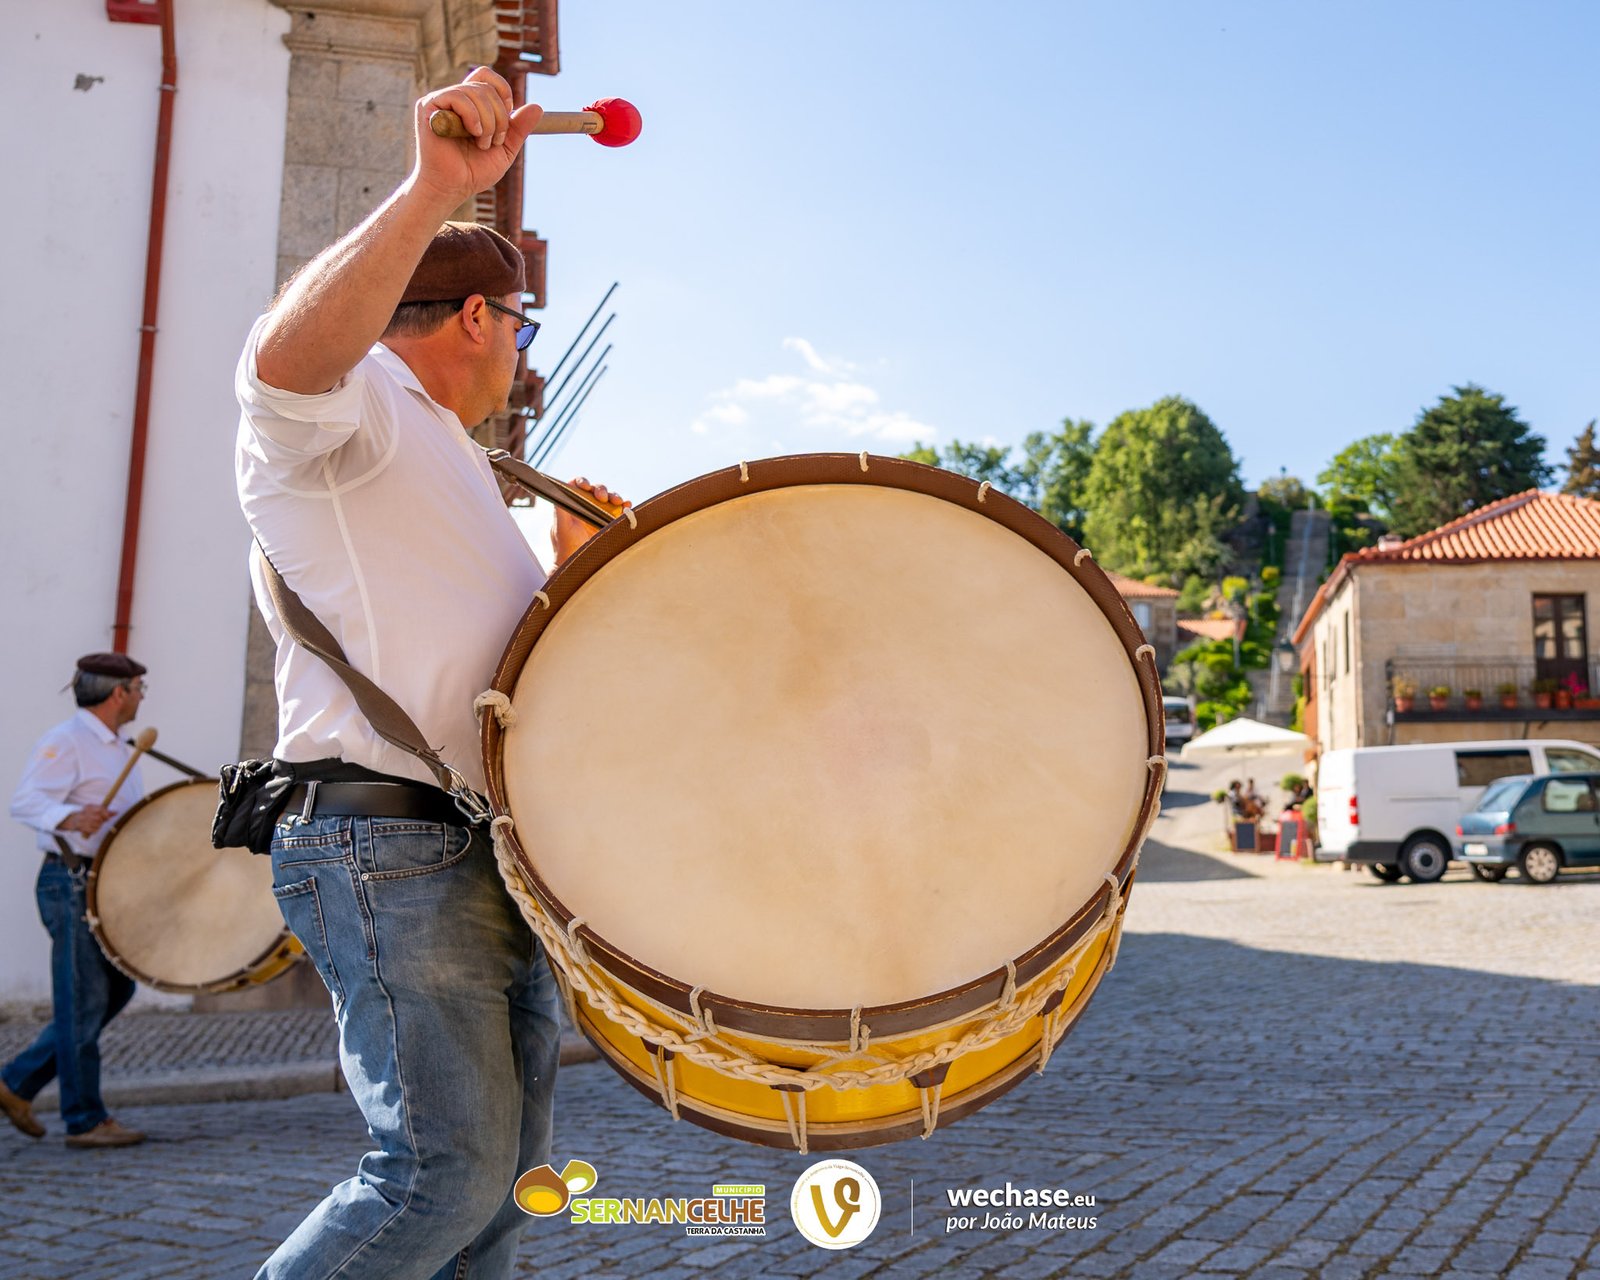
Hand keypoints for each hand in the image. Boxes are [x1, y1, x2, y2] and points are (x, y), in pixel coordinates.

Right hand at [60, 805, 112, 836]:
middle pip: (99, 818)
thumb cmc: (88, 814)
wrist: (74, 820)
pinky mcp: (82, 828)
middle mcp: (85, 814)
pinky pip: (95, 830)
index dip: (106, 813)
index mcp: (89, 807)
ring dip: (100, 825)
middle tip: (102, 820)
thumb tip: (116, 812)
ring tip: (96, 823)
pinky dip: (96, 829)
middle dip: (103, 820)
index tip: (109, 816)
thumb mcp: (95, 809)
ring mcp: (83, 821)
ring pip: (98, 825)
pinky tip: (93, 827)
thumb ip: (106, 811)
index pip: (100, 809)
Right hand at [411, 68, 544, 204]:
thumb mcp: (504, 149)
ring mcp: (441, 101)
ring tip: (481, 144)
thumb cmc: (473, 171)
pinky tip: (472, 134)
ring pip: (475, 91)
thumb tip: (538, 107)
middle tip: (492, 141)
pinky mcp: (428, 107)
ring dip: (487, 121)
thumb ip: (519, 128)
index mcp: (470, 104)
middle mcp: (454, 99)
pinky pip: (458, 97)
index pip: (487, 77)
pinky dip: (472, 116)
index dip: (503, 91)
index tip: (507, 118)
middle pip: (486, 87)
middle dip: (499, 117)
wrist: (452, 187)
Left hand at [554, 477, 628, 564]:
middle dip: (601, 489)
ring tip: (618, 502)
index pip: (578, 486)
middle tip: (602, 497)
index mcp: (572, 505)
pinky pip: (620, 511)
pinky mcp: (610, 523)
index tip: (586, 486)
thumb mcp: (560, 526)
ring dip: (615, 497)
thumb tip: (560, 489)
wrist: (577, 565)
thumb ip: (560, 508)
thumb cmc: (565, 547)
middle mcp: (586, 507)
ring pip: (609, 499)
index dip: (583, 482)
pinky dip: (625, 507)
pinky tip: (626, 506)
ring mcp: (599, 515)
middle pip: (596, 490)